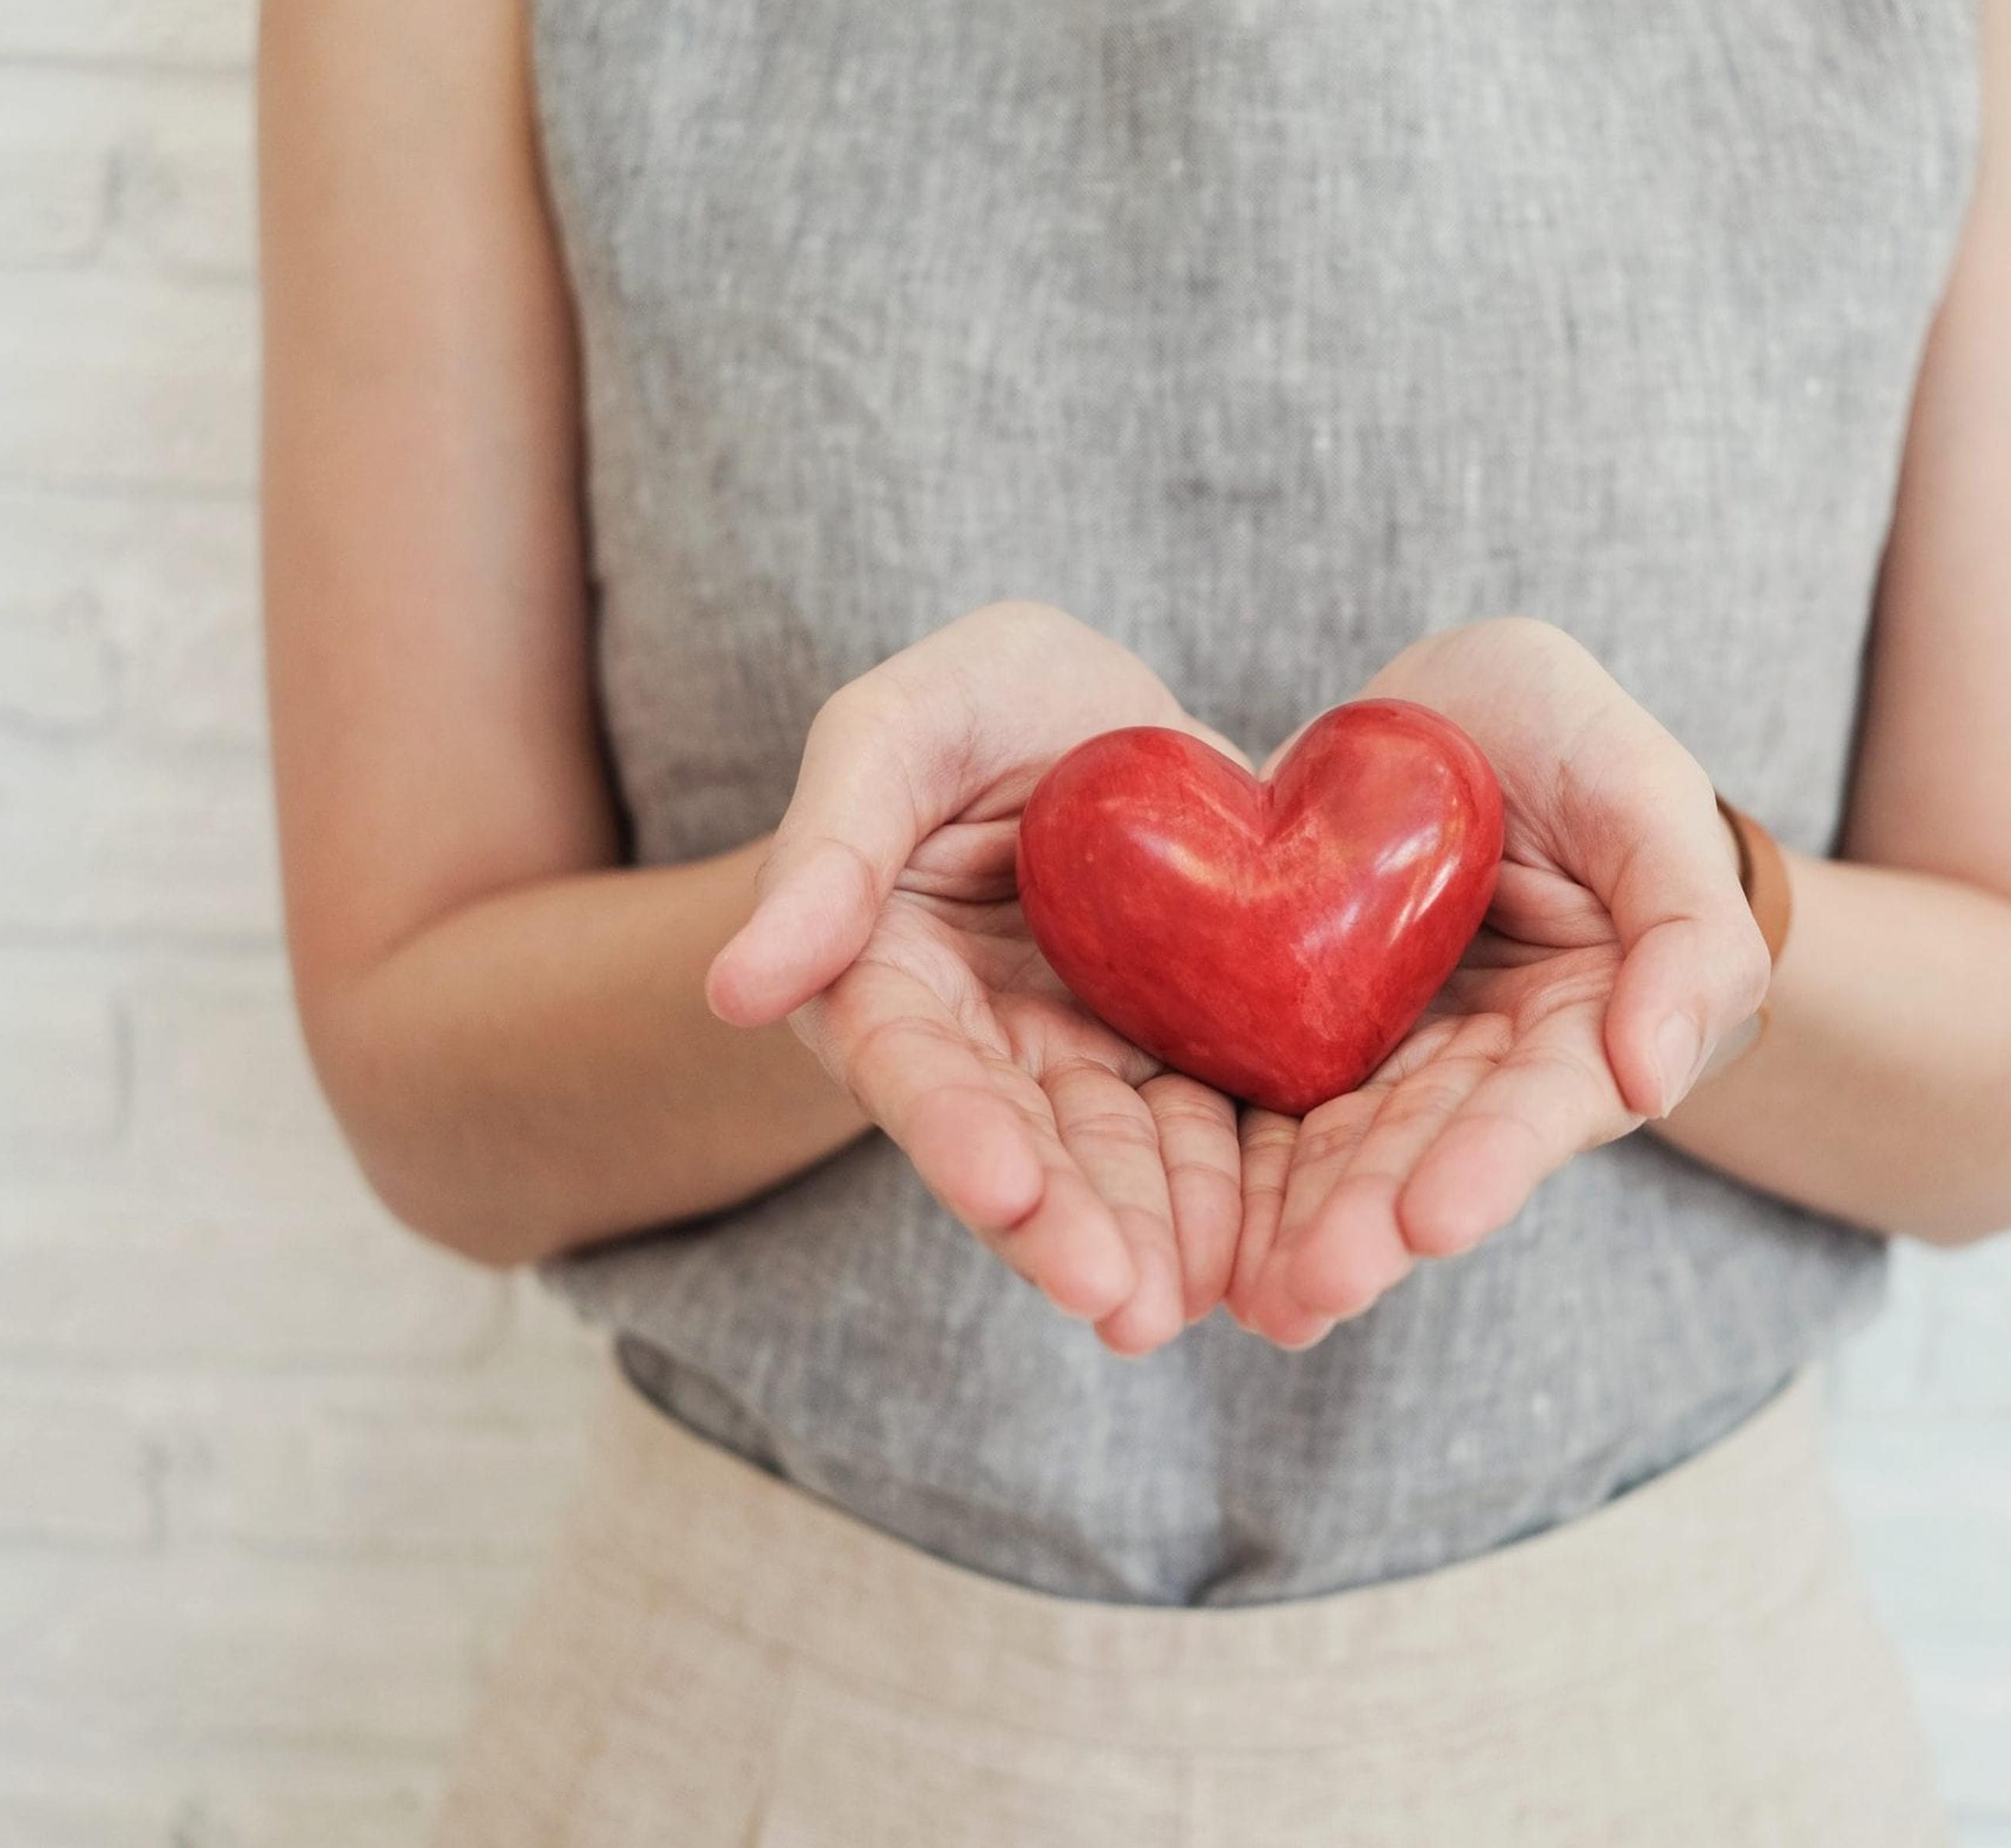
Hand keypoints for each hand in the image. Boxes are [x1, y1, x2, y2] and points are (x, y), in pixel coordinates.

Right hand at [706, 603, 1244, 1354]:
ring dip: (1155, 1239)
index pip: (913, 1067)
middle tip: (1121, 1303)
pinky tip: (1277, 1258)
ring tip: (1190, 1308)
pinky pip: (1216, 1132)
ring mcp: (1090, 1061)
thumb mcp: (900, 728)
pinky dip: (1242, 1197)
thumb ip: (830, 843)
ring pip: (1122, 1163)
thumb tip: (733, 990)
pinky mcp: (1185, 1058)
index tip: (1003, 1192)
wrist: (1107, 716)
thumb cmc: (979, 702)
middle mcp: (985, 1046)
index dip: (955, 1133)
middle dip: (1068, 1228)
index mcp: (887, 977)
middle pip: (1022, 1146)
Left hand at [1227, 620, 1770, 1348]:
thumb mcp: (1643, 791)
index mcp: (1583, 1024)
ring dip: (1298, 1229)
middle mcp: (1483, 1068)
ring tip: (1255, 1298)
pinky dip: (1233, 1176)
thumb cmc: (1571, 741)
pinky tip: (1194, 1243)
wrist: (1447, 717)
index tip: (1434, 1218)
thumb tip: (1657, 1078)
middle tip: (1315, 1287)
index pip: (1545, 1103)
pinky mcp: (1298, 1039)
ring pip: (1339, 1153)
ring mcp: (1386, 1061)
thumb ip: (1686, 927)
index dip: (1492, 1158)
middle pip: (1429, 1152)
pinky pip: (1259, 1109)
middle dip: (1373, 1222)